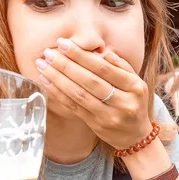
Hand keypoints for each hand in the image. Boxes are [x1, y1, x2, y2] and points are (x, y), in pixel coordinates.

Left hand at [35, 37, 152, 150]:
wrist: (136, 136)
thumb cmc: (133, 102)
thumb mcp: (136, 82)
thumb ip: (122, 66)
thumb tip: (104, 53)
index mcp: (134, 86)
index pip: (104, 68)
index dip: (82, 55)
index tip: (64, 44)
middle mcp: (123, 102)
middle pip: (90, 81)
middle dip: (66, 65)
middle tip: (48, 52)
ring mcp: (109, 116)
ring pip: (79, 95)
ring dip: (58, 78)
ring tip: (42, 65)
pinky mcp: (96, 125)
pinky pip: (74, 107)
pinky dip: (58, 93)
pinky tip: (47, 82)